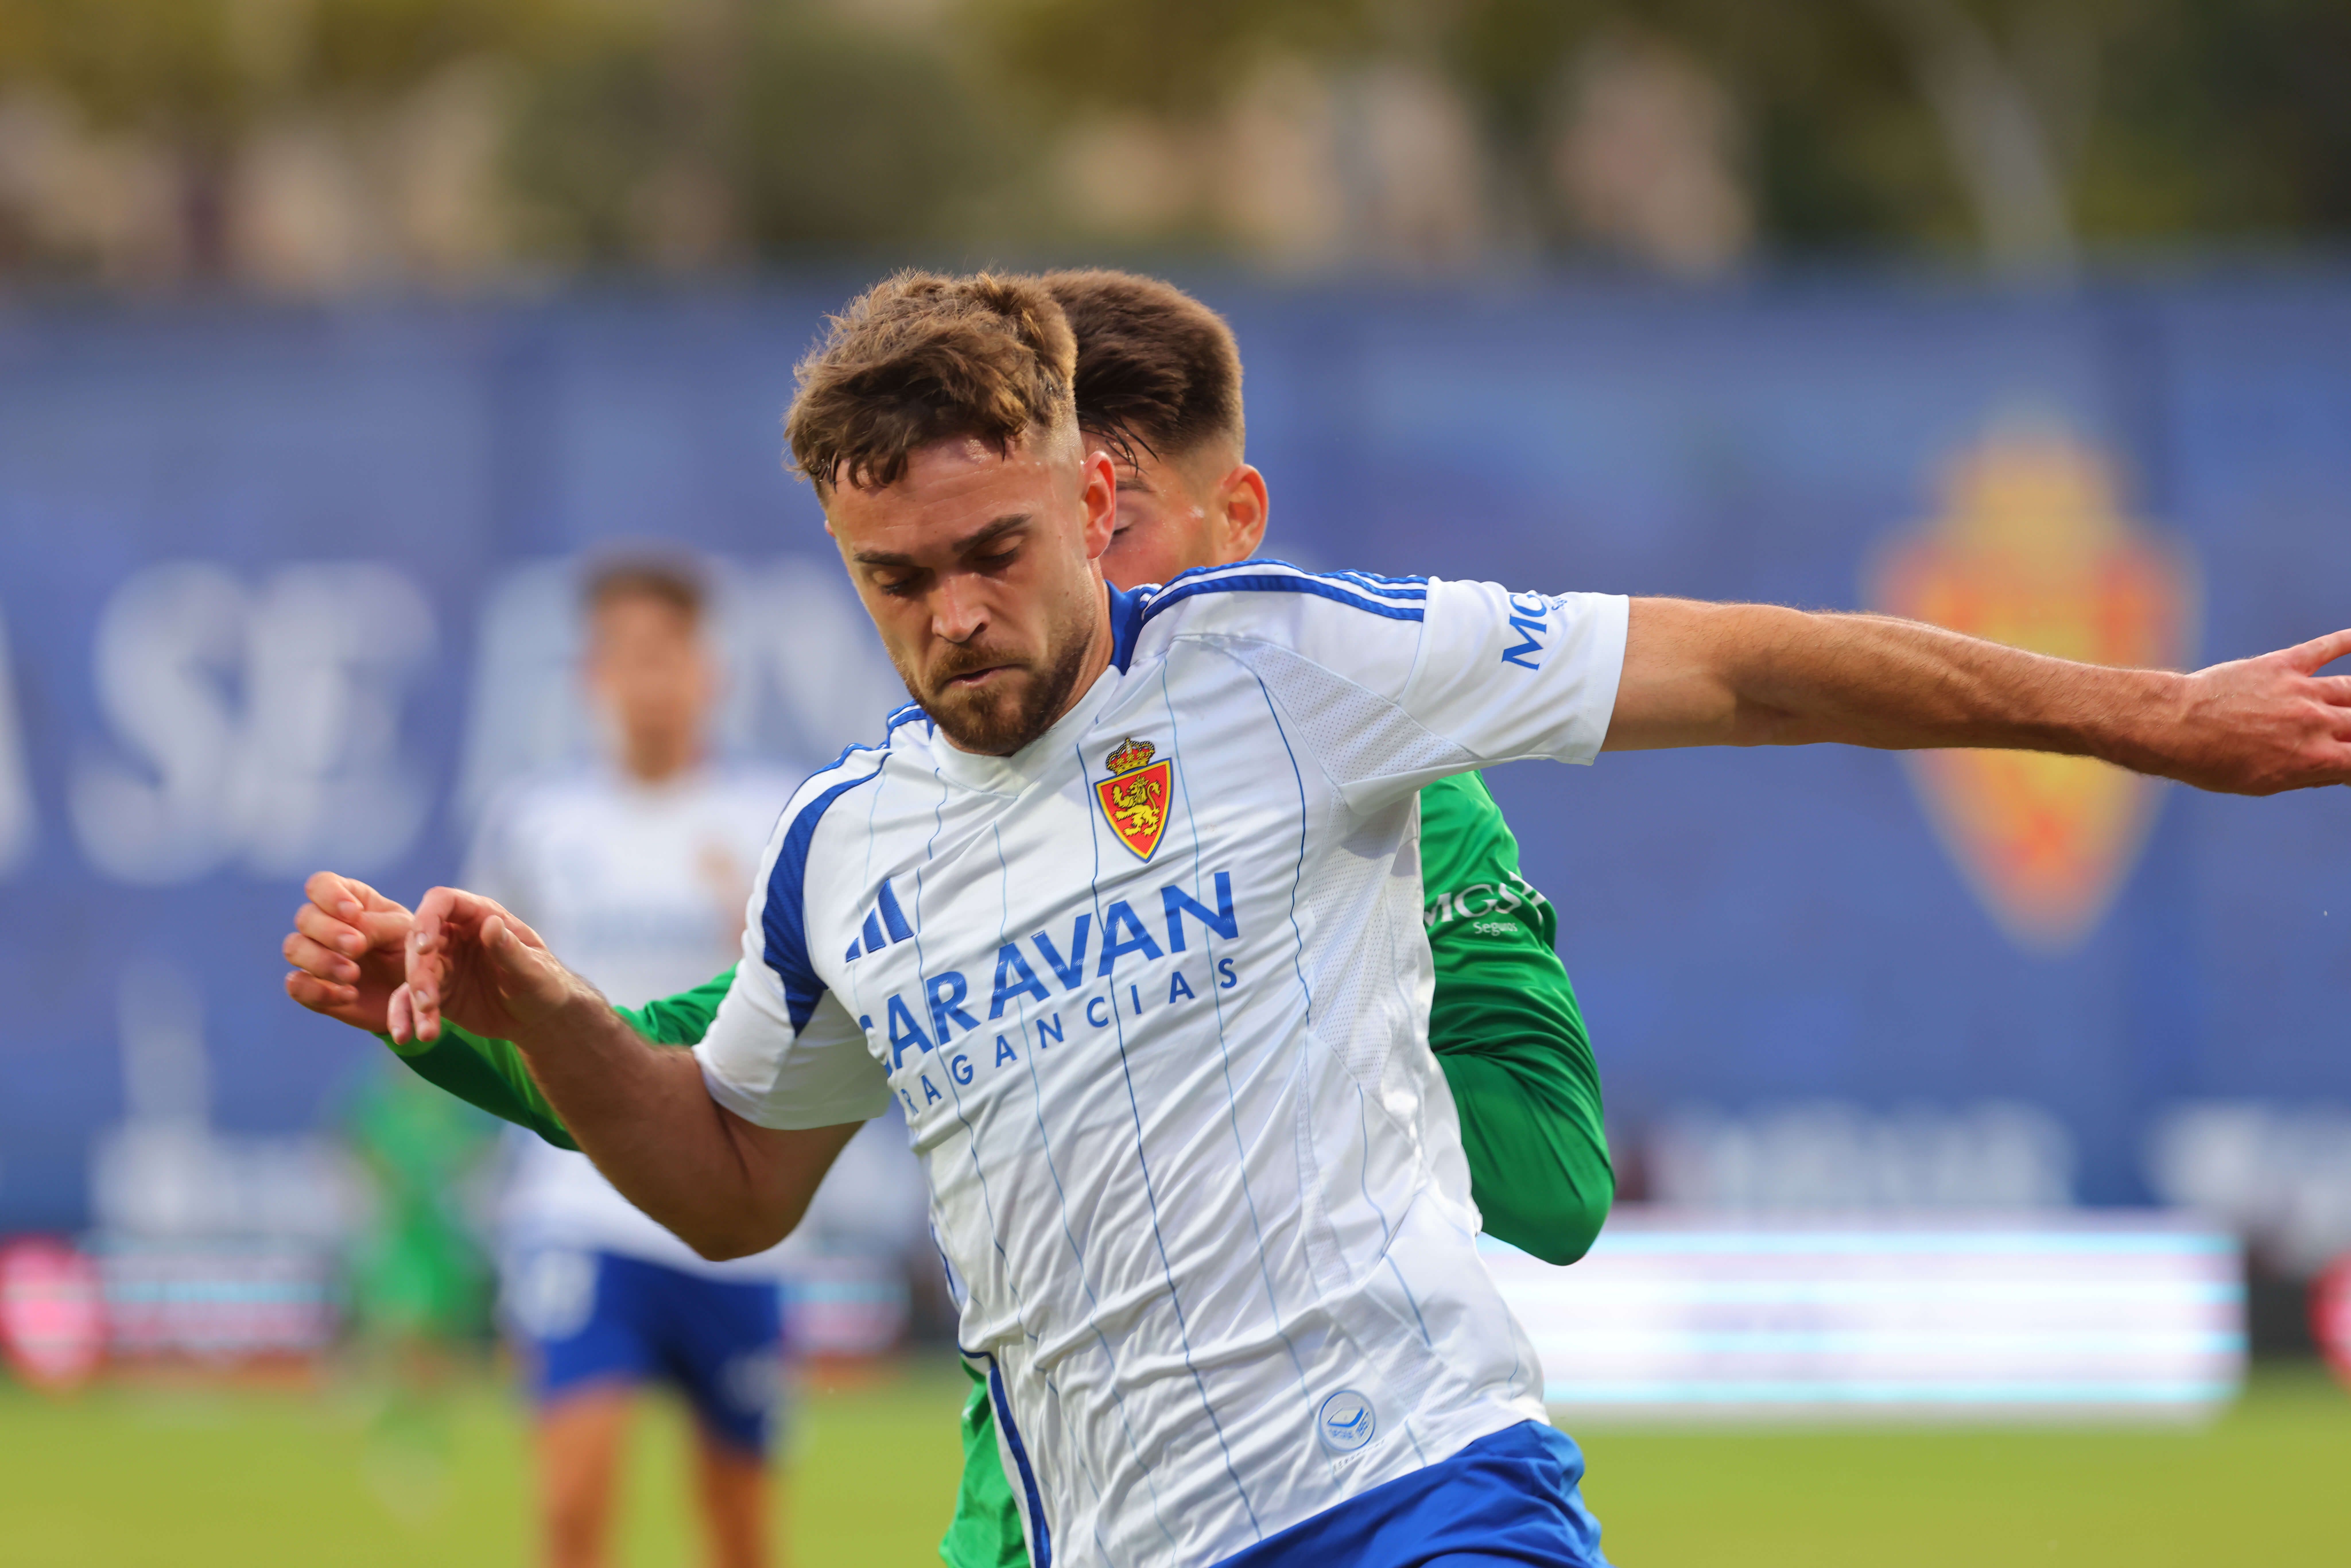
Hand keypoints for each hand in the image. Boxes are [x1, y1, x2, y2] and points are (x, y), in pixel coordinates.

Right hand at [283, 872, 415, 1031]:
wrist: (419, 995)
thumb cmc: (413, 952)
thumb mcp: (404, 932)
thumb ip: (376, 925)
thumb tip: (350, 933)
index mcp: (350, 901)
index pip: (321, 885)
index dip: (330, 895)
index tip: (354, 912)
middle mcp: (326, 925)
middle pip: (305, 917)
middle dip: (329, 932)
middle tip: (357, 946)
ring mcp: (315, 956)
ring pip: (294, 948)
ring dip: (321, 961)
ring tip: (353, 974)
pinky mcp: (313, 988)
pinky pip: (296, 985)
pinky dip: (318, 991)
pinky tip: (349, 995)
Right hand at [394, 885, 590, 1045]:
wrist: (540, 1017)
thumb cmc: (544, 983)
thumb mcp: (533, 969)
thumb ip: (510, 949)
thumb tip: (491, 924)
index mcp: (481, 916)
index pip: (443, 902)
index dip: (427, 919)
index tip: (424, 947)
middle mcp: (456, 935)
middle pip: (420, 940)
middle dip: (419, 970)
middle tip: (427, 1000)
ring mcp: (443, 963)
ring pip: (414, 972)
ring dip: (415, 998)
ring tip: (427, 1027)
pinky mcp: (437, 991)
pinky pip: (412, 999)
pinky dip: (408, 1016)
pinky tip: (409, 1035)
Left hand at [2163, 628, 2350, 794]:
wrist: (2175, 727)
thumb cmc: (2213, 763)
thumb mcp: (2264, 782)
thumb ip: (2308, 773)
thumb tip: (2338, 769)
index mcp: (2315, 759)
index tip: (2350, 760)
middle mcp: (2316, 724)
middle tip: (2347, 728)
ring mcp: (2300, 691)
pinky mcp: (2282, 665)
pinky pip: (2324, 648)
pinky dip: (2347, 641)